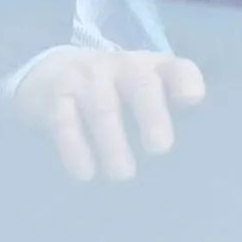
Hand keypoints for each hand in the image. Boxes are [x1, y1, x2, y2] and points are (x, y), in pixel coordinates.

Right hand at [13, 47, 205, 181]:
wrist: (48, 72)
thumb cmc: (110, 89)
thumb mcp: (139, 89)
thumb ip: (164, 111)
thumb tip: (190, 156)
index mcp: (148, 67)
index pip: (174, 68)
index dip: (185, 81)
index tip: (193, 100)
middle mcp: (120, 67)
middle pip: (141, 84)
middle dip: (151, 114)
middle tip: (160, 148)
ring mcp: (86, 79)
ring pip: (103, 108)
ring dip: (113, 142)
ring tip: (123, 174)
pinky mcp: (56, 96)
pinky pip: (65, 121)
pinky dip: (75, 147)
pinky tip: (85, 173)